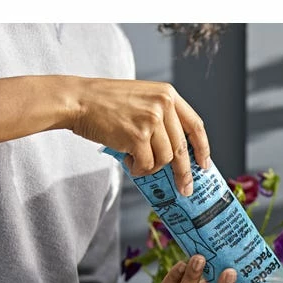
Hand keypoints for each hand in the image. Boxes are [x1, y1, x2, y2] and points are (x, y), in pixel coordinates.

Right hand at [69, 79, 209, 195]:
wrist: (78, 100)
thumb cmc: (106, 103)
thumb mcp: (142, 99)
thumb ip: (161, 117)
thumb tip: (176, 153)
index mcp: (167, 94)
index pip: (195, 125)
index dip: (202, 148)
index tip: (204, 164)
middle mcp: (163, 105)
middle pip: (181, 148)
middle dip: (183, 173)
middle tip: (185, 188)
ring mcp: (151, 120)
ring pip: (164, 159)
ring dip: (150, 166)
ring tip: (135, 159)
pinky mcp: (137, 136)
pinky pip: (147, 164)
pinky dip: (138, 168)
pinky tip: (128, 160)